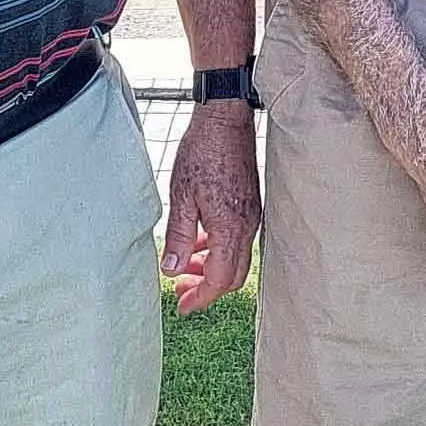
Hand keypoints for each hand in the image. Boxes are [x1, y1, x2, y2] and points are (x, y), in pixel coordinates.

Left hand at [163, 100, 258, 315]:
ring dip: (212, 269)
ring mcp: (252, 216)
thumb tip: (173, 270)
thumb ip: (179, 237)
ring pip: (237, 259)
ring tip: (186, 266)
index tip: (182, 306)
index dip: (201, 298)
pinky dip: (219, 250)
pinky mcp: (251, 205)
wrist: (226, 119)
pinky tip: (200, 240)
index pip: (220, 280)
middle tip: (181, 290)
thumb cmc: (203, 151)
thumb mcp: (181, 196)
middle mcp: (247, 226)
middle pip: (234, 276)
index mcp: (230, 227)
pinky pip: (238, 240)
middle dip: (208, 289)